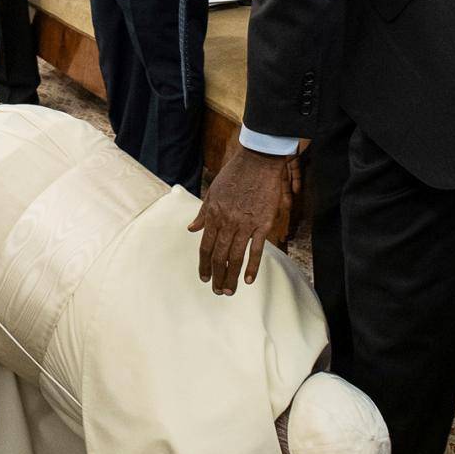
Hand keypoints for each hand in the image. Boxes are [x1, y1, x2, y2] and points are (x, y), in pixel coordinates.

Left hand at [189, 144, 297, 291]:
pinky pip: (256, 250)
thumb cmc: (234, 174)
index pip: (206, 246)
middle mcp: (227, 222)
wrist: (258, 161)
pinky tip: (248, 280)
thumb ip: (203, 213)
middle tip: (217, 291)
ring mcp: (245, 224)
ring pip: (235, 257)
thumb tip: (191, 228)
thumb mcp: (213, 192)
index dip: (204, 264)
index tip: (204, 277)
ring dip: (231, 276)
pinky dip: (252, 267)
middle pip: (219, 256)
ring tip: (229, 290)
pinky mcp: (263, 224)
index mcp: (213, 215)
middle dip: (217, 276)